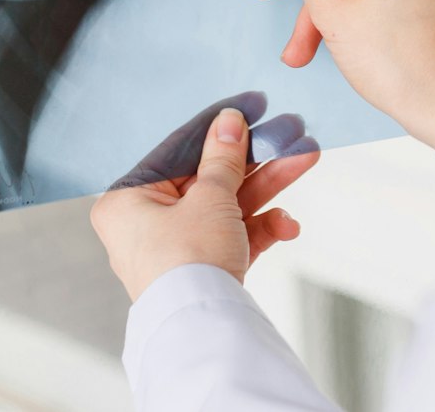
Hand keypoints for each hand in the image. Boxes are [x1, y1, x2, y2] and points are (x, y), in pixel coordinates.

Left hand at [90, 106, 318, 300]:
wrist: (202, 328)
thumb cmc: (187, 261)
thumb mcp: (209, 197)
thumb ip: (223, 157)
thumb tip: (230, 121)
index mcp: (128, 199)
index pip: (179, 149)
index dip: (220, 126)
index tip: (252, 105)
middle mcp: (147, 223)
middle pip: (210, 177)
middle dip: (257, 159)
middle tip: (291, 134)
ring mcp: (177, 247)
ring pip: (228, 204)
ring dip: (269, 186)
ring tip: (306, 160)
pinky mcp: (204, 268)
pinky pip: (233, 236)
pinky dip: (261, 227)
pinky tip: (287, 224)